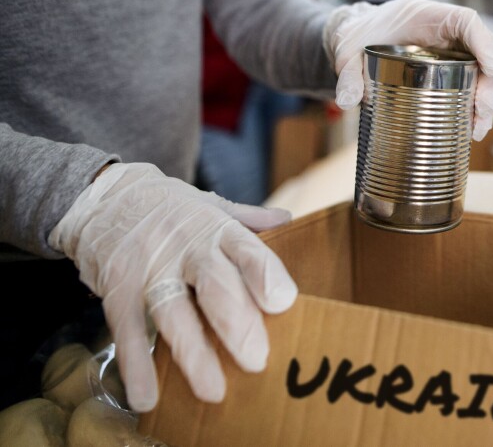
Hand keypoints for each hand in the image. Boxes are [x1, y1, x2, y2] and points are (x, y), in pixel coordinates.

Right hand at [48, 163, 297, 411]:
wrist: (105, 197)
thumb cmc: (170, 209)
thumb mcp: (211, 205)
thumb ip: (248, 219)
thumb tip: (288, 219)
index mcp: (216, 228)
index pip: (246, 249)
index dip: (264, 274)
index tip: (283, 301)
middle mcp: (185, 249)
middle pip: (215, 286)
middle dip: (237, 323)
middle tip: (257, 358)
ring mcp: (150, 270)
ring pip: (173, 313)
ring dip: (193, 354)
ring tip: (213, 389)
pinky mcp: (118, 291)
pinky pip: (128, 330)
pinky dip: (136, 365)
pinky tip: (147, 395)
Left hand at [323, 0, 492, 140]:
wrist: (357, 40)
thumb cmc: (358, 38)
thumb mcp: (347, 53)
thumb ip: (348, 74)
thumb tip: (348, 100)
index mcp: (426, 16)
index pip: (466, 21)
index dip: (486, 44)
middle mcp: (445, 32)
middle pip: (481, 52)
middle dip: (488, 83)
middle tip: (481, 112)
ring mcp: (451, 52)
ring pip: (481, 72)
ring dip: (485, 100)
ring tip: (477, 129)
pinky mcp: (449, 70)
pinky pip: (471, 84)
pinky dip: (474, 106)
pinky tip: (472, 128)